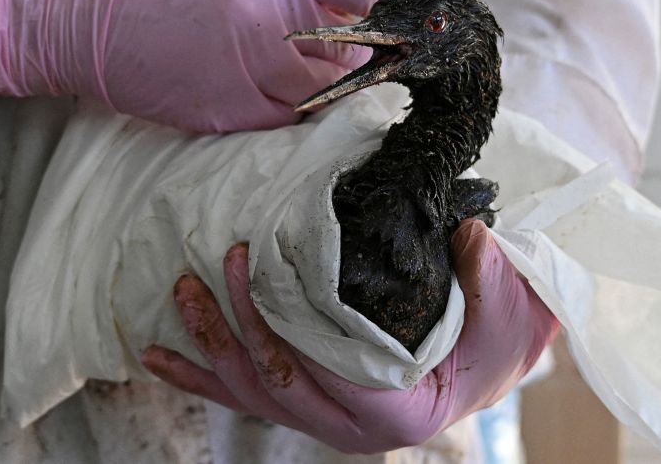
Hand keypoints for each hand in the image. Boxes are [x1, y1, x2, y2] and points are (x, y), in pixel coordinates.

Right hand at [0, 0, 400, 131]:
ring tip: (320, 85)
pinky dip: (291, 114)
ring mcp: (243, 73)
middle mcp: (263, 19)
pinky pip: (281, 123)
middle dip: (366, 63)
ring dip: (330, 94)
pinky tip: (274, 100)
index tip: (413, 21)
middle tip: (373, 64)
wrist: (73, 10)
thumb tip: (346, 7)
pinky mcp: (222, 116)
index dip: (395, 5)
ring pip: (319, 99)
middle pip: (350, 57)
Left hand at [141, 221, 557, 453]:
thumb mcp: (504, 312)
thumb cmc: (493, 344)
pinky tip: (156, 357)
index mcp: (393, 413)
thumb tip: (469, 233)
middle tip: (216, 269)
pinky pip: (240, 395)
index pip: (328, 376)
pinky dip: (195, 376)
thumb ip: (487, 276)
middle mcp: (346, 427)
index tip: (259, 270)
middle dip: (237, 327)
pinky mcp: (298, 403)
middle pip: (276, 383)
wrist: (483, 372)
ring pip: (250, 393)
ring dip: (208, 345)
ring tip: (180, 296)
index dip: (286, 330)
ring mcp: (317, 420)